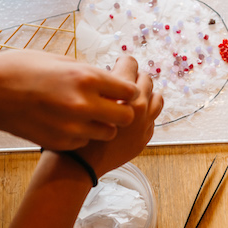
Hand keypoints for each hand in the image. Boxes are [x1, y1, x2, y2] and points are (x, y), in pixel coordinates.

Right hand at [0, 50, 137, 149]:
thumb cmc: (20, 68)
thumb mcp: (60, 60)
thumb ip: (88, 72)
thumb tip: (109, 79)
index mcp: (87, 77)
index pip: (130, 91)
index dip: (127, 91)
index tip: (120, 90)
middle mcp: (84, 104)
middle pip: (126, 117)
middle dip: (122, 111)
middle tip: (111, 106)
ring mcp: (72, 126)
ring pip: (108, 133)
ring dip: (104, 125)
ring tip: (88, 115)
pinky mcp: (60, 141)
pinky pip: (85, 141)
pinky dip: (83, 134)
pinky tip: (68, 123)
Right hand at [75, 56, 162, 176]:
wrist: (74, 165)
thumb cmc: (72, 126)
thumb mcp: (77, 95)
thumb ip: (95, 76)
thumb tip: (109, 67)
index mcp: (117, 91)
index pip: (130, 63)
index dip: (124, 63)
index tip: (120, 65)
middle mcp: (134, 105)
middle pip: (145, 79)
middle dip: (134, 78)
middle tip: (125, 82)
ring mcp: (142, 124)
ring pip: (156, 97)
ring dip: (145, 95)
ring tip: (133, 98)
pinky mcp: (144, 138)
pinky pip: (154, 118)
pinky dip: (146, 114)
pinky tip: (133, 116)